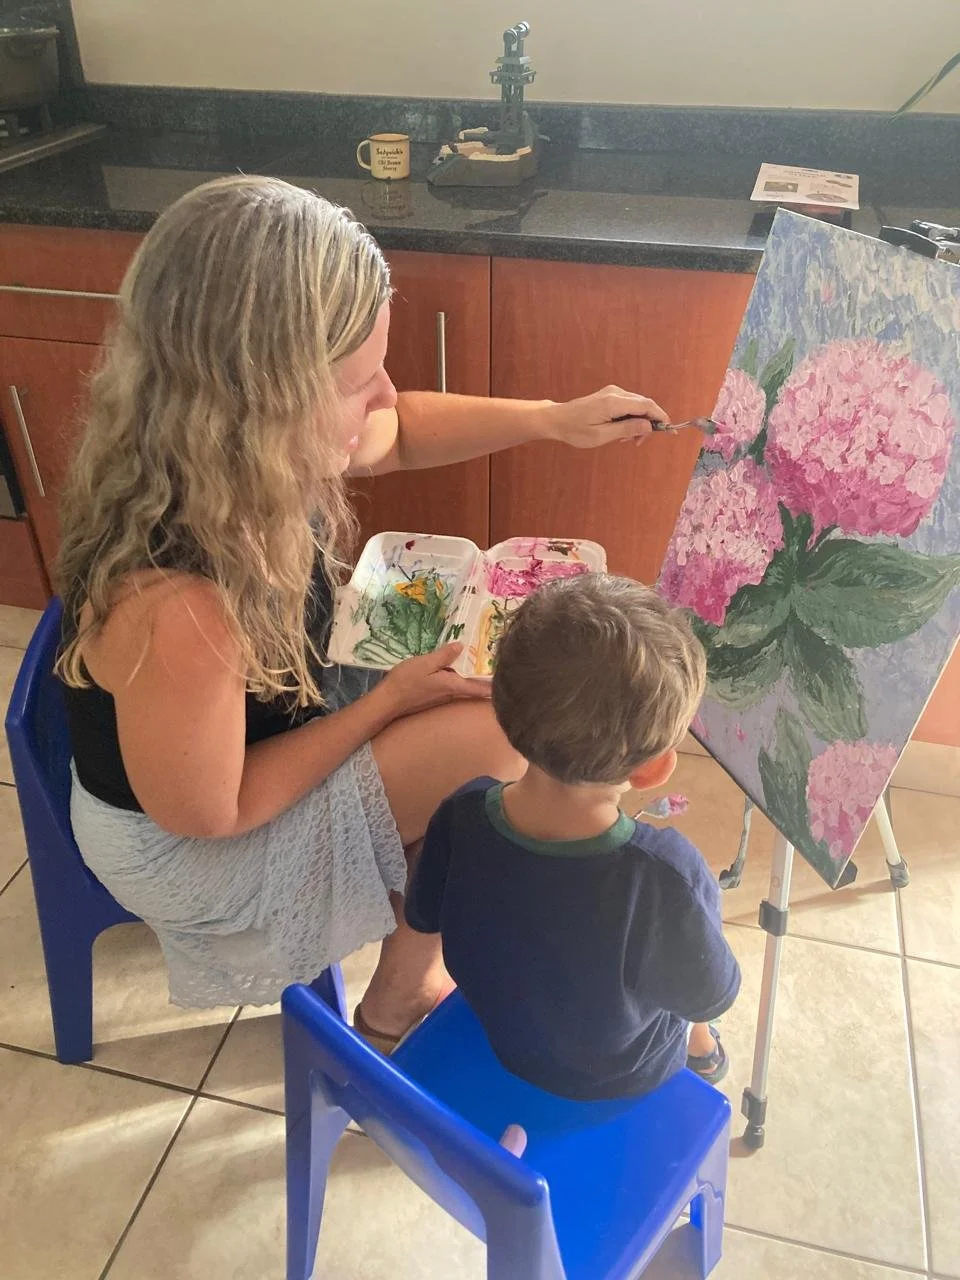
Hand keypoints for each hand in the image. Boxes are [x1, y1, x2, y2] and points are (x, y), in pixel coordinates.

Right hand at [377, 643, 490, 719]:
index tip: (509, 681)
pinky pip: (451, 687)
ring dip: (471, 678)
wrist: (387, 701)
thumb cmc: (406, 681)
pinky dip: (457, 678)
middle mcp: (451, 694)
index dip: (495, 686)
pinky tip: (453, 667)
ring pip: (462, 687)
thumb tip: (461, 646)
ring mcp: (442, 697)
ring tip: (480, 662)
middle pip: (473, 688)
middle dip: (485, 680)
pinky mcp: (434, 697)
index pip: (480, 689)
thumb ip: (444, 656)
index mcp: (452, 685)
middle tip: (498, 665)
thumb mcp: (425, 663)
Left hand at [543, 385, 669, 448]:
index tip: (669, 430)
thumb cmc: (575, 430)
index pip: (646, 405)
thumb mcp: (601, 435)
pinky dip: (631, 418)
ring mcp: (613, 392)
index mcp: (613, 402)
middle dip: (648, 423)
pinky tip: (621, 431)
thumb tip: (648, 425)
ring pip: (637, 405)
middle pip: (644, 404)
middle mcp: (615, 392)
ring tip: (626, 440)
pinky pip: (629, 405)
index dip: (660, 417)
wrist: (557, 420)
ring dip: (638, 422)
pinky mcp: (610, 395)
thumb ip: (626, 429)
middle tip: (638, 442)